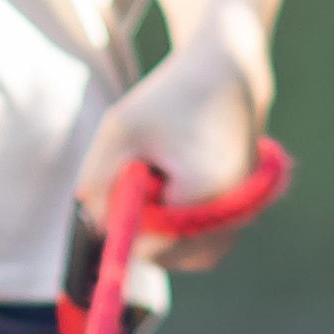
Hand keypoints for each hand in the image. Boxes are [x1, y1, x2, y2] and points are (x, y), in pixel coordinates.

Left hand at [69, 41, 267, 270]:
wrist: (227, 77)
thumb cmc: (171, 99)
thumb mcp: (120, 128)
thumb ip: (97, 180)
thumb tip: (94, 227)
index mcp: (208, 194)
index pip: (149, 245)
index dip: (124, 220)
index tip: (126, 181)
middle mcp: (233, 217)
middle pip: (162, 256)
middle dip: (141, 224)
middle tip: (147, 173)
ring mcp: (239, 225)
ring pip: (177, 257)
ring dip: (157, 227)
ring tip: (165, 177)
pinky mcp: (238, 225)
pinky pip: (193, 250)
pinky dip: (175, 227)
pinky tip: (175, 189)